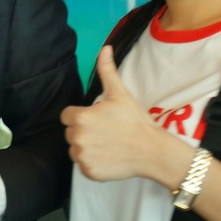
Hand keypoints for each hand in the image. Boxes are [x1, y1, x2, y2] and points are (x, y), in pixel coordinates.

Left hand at [60, 46, 168, 181]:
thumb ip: (107, 71)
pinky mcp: (88, 172)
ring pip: (75, 149)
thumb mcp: (120, 94)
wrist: (152, 151)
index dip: (82, 115)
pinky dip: (92, 162)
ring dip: (87, 147)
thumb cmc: (135, 121)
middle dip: (84, 131)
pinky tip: (108, 156)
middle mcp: (76, 137)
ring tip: (108, 144)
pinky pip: (83, 165)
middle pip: (70, 132)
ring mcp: (82, 156)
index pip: (67, 115)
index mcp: (80, 117)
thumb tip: (105, 48)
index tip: (98, 119)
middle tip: (106, 131)